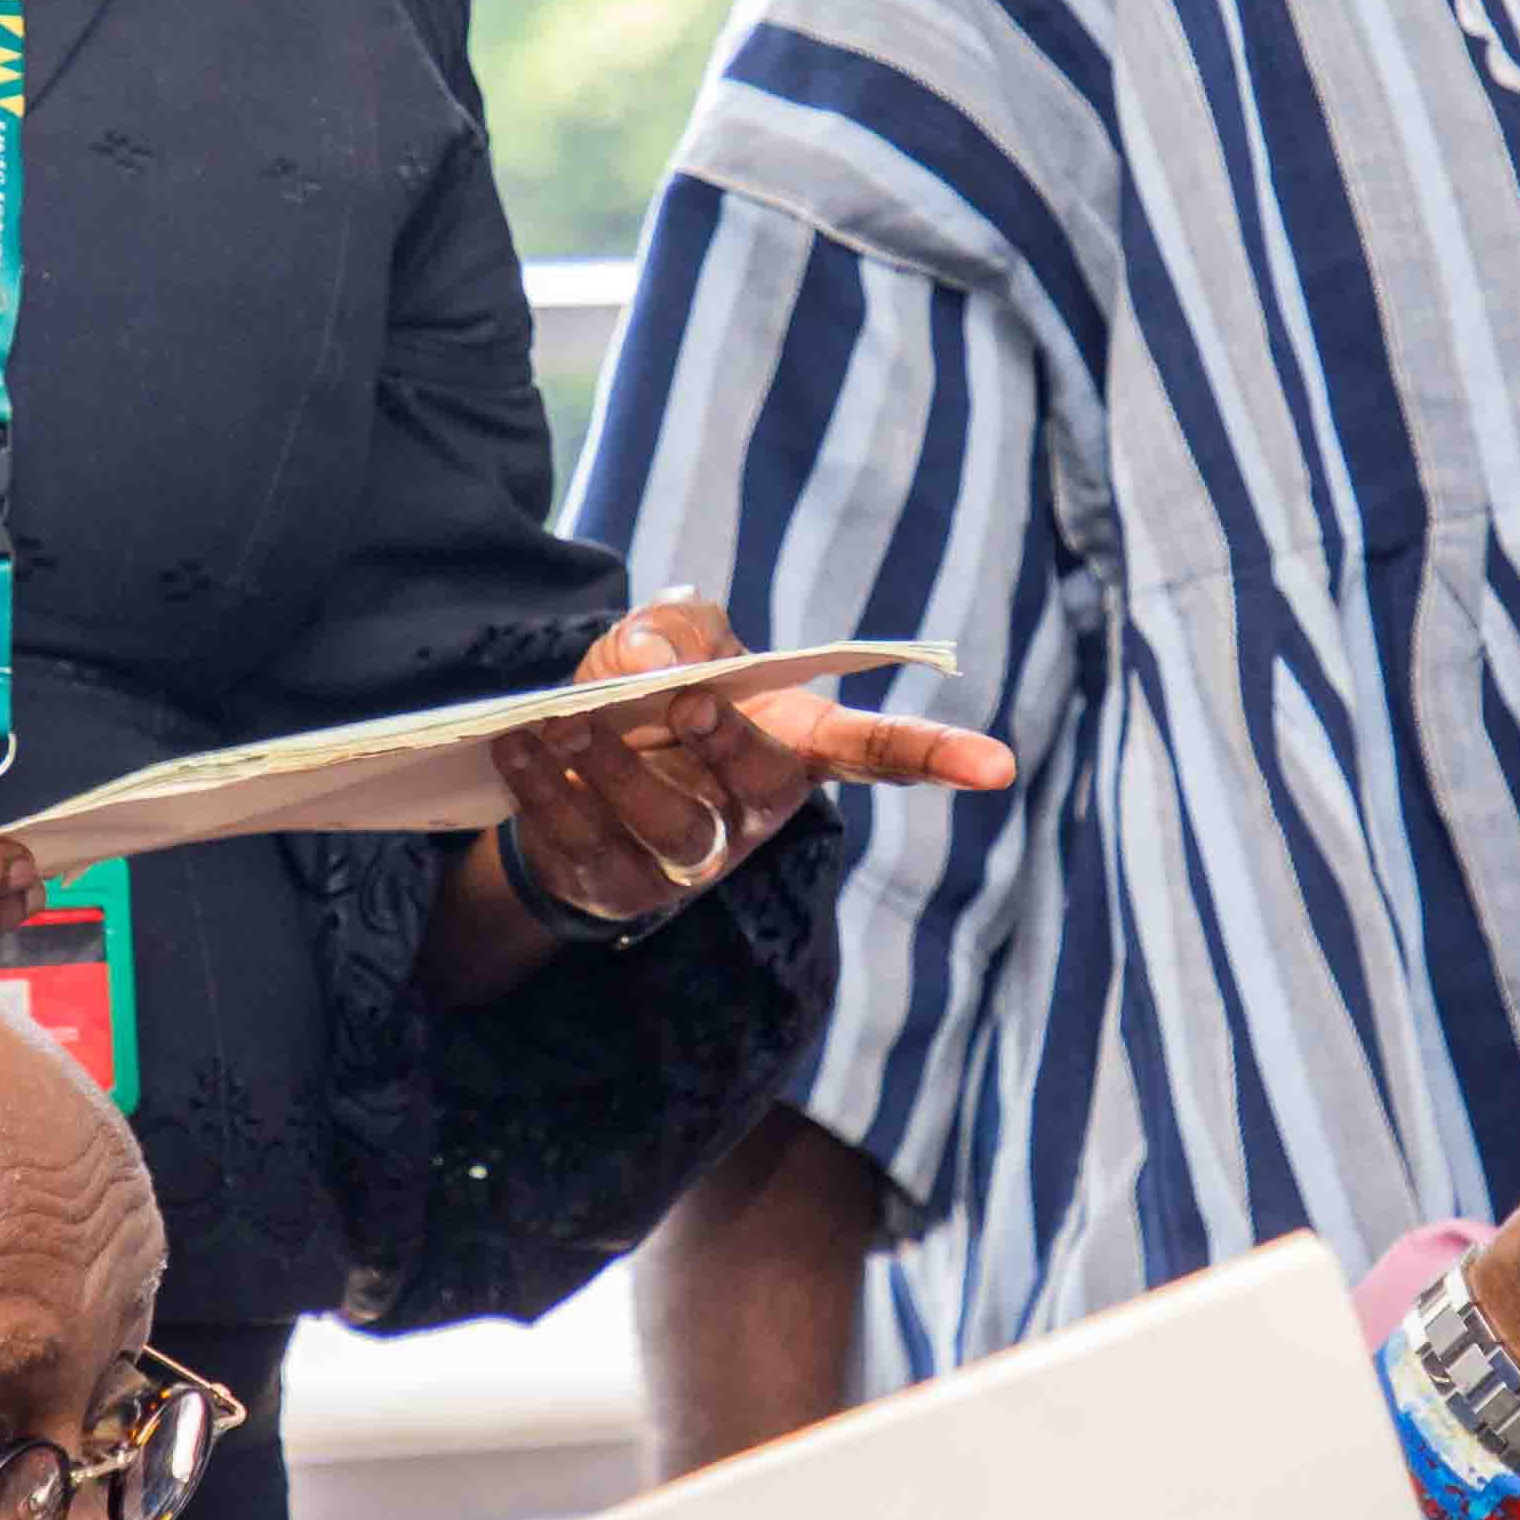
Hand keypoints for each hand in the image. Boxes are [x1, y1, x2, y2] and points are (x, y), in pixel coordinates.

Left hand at [488, 592, 1015, 928]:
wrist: (569, 768)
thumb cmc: (649, 695)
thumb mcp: (666, 639)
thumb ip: (669, 627)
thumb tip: (654, 663)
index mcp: (794, 747)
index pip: (879, 754)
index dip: (936, 755)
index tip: (999, 768)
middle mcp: (755, 814)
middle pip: (756, 786)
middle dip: (719, 740)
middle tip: (679, 699)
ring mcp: (692, 866)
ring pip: (664, 825)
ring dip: (610, 766)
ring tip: (561, 717)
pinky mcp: (620, 893)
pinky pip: (584, 844)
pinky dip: (545, 789)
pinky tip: (520, 744)